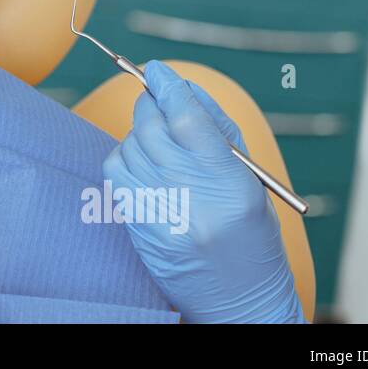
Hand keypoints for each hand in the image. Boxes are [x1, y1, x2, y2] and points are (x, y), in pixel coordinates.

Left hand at [102, 61, 302, 323]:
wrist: (238, 300)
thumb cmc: (252, 236)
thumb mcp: (251, 180)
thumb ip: (218, 129)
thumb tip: (182, 87)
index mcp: (230, 184)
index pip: (189, 120)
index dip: (169, 87)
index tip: (158, 69)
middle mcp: (192, 199)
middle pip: (153, 128)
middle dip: (150, 103)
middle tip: (155, 95)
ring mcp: (161, 216)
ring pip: (131, 146)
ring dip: (140, 132)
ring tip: (161, 142)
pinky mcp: (138, 228)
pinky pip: (116, 173)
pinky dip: (125, 157)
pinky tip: (143, 163)